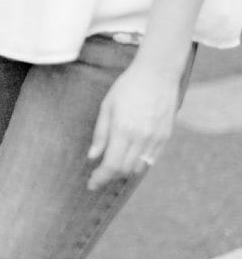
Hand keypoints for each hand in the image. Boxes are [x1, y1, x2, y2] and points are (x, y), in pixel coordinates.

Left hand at [87, 60, 179, 190]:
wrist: (158, 74)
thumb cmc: (127, 87)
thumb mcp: (106, 107)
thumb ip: (100, 134)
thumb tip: (93, 156)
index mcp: (124, 130)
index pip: (111, 165)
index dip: (100, 178)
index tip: (91, 184)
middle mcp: (142, 138)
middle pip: (124, 169)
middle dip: (109, 176)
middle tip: (98, 176)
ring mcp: (156, 138)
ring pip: (139, 166)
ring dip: (124, 171)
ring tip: (112, 167)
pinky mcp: (166, 136)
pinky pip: (152, 159)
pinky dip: (139, 163)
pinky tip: (129, 159)